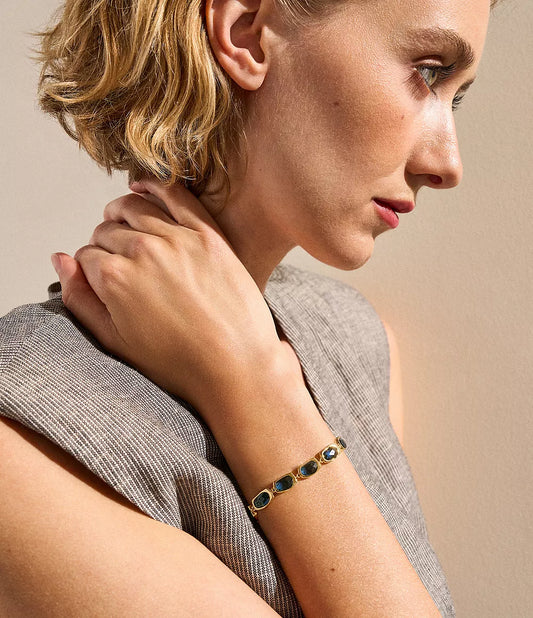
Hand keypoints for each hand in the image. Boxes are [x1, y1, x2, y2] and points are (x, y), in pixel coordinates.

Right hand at [51, 178, 283, 414]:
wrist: (237, 366)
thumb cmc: (179, 363)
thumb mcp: (115, 341)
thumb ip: (80, 298)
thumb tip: (60, 259)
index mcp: (114, 278)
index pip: (86, 255)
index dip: (91, 267)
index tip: (104, 278)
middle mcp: (142, 250)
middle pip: (108, 230)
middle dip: (106, 243)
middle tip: (118, 258)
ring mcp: (178, 239)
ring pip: (135, 207)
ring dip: (122, 211)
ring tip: (122, 220)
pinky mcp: (209, 234)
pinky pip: (175, 195)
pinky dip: (154, 186)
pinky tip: (143, 187)